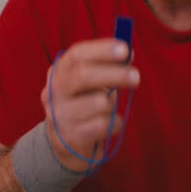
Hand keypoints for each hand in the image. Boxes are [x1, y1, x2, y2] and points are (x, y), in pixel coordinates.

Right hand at [41, 38, 138, 171]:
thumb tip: (128, 54)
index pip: (77, 54)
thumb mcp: (91, 81)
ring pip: (97, 103)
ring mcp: (59, 115)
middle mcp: (53, 91)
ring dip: (113, 104)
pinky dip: (115, 123)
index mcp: (59, 71)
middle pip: (83, 75)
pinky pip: (103, 125)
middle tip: (136, 77)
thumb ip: (106, 66)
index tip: (125, 50)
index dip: (102, 50)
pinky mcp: (69, 136)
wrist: (65, 141)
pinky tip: (112, 123)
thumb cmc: (84, 102)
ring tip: (111, 108)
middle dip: (114, 74)